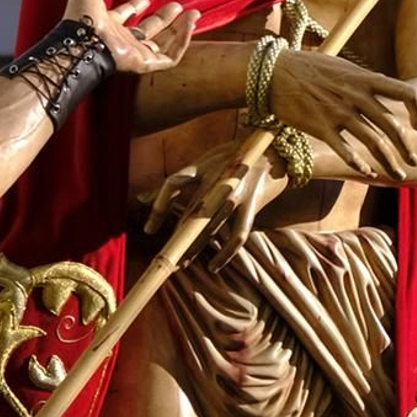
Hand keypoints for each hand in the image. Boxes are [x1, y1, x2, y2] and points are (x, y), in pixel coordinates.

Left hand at [66, 0, 196, 75]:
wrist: (83, 42)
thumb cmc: (81, 17)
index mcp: (107, 24)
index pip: (123, 16)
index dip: (134, 6)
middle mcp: (121, 40)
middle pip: (147, 30)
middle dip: (165, 18)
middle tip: (178, 6)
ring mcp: (134, 53)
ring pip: (162, 44)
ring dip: (179, 29)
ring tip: (193, 14)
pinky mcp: (145, 64)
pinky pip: (169, 57)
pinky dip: (181, 42)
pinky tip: (189, 25)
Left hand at [146, 144, 287, 258]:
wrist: (277, 149)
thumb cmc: (235, 157)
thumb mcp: (204, 162)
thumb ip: (175, 182)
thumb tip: (139, 200)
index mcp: (203, 165)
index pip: (172, 184)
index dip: (158, 207)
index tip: (148, 229)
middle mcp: (217, 178)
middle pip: (190, 211)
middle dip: (177, 237)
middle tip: (165, 258)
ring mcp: (236, 192)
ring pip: (211, 226)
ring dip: (195, 247)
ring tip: (182, 264)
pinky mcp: (253, 203)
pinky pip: (238, 234)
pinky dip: (226, 253)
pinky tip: (213, 266)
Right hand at [269, 45, 416, 179]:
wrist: (274, 72)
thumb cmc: (309, 67)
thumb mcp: (343, 66)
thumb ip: (365, 80)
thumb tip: (385, 89)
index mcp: (365, 78)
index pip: (406, 92)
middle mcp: (356, 96)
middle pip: (393, 126)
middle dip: (408, 147)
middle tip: (415, 161)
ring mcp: (339, 113)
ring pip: (374, 143)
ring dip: (390, 162)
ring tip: (399, 174)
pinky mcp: (321, 127)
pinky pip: (346, 151)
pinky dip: (359, 164)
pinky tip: (367, 172)